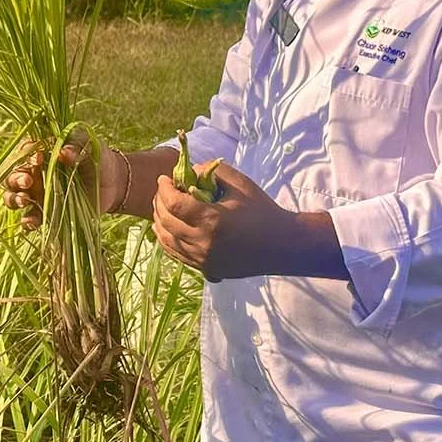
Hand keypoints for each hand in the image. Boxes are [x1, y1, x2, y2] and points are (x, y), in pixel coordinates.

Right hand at [1, 133, 126, 230]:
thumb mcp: (91, 148)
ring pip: (13, 197)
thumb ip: (77, 147)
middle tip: (28, 181)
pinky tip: (32, 221)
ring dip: (14, 199)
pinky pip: (30, 218)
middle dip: (15, 179)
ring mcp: (37, 194)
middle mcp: (34, 173)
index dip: (26, 155)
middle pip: (12, 176)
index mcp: (42, 153)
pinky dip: (27, 221)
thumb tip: (64, 152)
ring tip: (24, 200)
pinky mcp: (45, 213)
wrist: (113, 184)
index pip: (24, 152)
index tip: (38, 159)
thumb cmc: (98, 159)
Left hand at [150, 161, 296, 280]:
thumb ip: (212, 171)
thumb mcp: (240, 183)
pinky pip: (176, 254)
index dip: (164, 189)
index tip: (164, 178)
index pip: (174, 204)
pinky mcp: (206, 269)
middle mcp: (203, 244)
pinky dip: (167, 239)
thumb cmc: (262, 210)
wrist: (282, 245)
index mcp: (212, 221)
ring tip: (161, 207)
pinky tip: (168, 228)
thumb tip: (188, 172)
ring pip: (166, 241)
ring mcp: (203, 260)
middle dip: (159, 203)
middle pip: (166, 222)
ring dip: (159, 222)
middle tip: (162, 190)